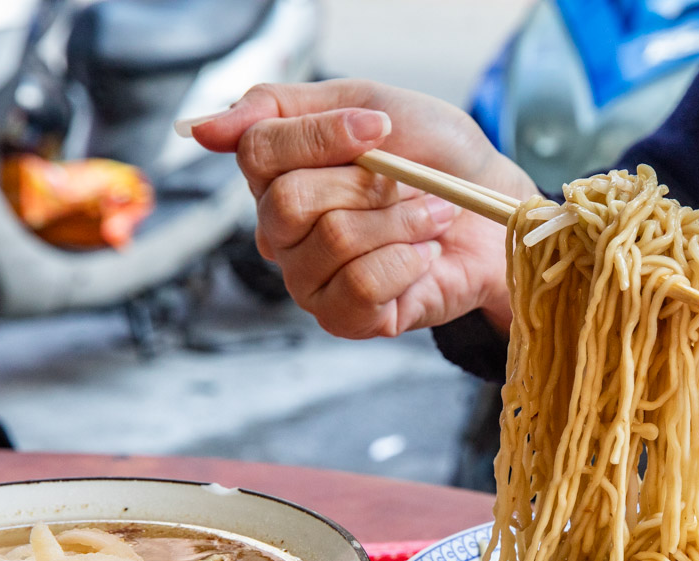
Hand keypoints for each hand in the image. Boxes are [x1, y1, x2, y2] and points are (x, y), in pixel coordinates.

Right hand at [185, 79, 533, 337]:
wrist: (495, 210)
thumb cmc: (436, 158)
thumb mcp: (366, 102)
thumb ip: (280, 106)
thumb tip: (203, 129)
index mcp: (275, 175)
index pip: (257, 152)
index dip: (322, 137)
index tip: (381, 128)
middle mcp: (279, 231)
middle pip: (290, 202)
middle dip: (369, 186)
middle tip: (409, 184)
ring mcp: (307, 279)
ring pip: (334, 242)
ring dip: (402, 223)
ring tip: (430, 217)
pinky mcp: (344, 319)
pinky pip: (362, 287)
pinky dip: (409, 262)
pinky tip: (426, 256)